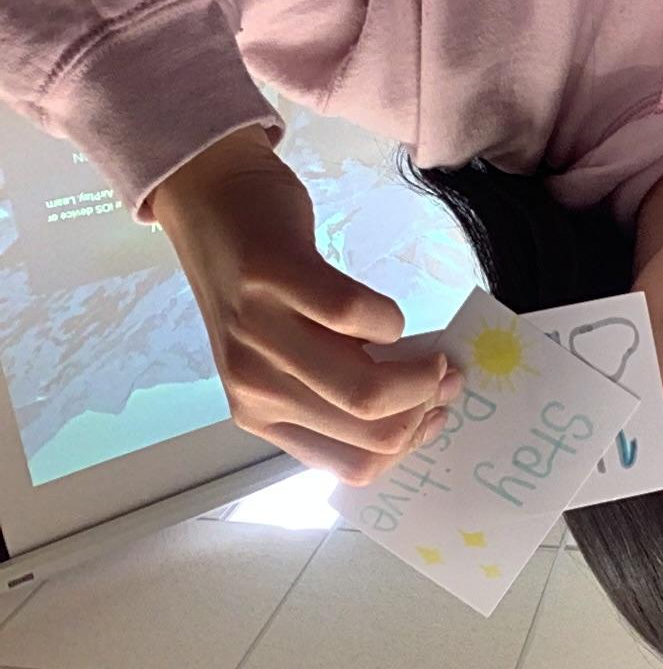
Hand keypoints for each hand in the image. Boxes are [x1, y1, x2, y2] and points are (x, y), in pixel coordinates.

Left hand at [150, 125, 459, 485]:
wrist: (210, 204)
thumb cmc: (264, 289)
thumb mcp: (290, 359)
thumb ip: (340, 390)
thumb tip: (423, 407)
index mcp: (261, 416)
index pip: (356, 464)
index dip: (411, 442)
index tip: (434, 413)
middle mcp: (253, 386)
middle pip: (373, 431)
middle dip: (427, 406)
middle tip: (445, 376)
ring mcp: (258, 334)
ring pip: (367, 391)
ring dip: (422, 371)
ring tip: (434, 351)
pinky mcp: (274, 278)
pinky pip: (358, 316)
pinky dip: (389, 316)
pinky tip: (383, 311)